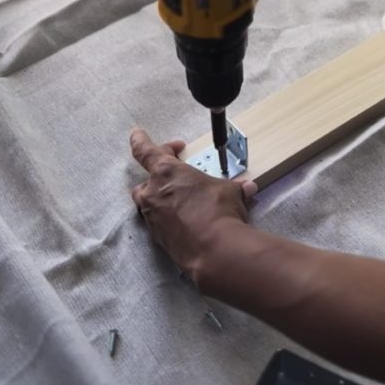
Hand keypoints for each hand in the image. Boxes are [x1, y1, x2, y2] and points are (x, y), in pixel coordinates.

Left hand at [129, 128, 257, 283]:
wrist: (214, 250)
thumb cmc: (218, 212)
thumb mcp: (230, 191)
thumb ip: (234, 187)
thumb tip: (247, 188)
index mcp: (166, 173)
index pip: (144, 150)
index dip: (140, 140)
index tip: (137, 134)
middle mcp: (153, 194)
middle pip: (146, 179)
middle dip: (159, 176)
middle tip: (177, 175)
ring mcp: (153, 218)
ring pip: (149, 203)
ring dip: (161, 198)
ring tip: (182, 200)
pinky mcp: (158, 238)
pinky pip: (158, 222)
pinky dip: (168, 219)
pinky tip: (185, 221)